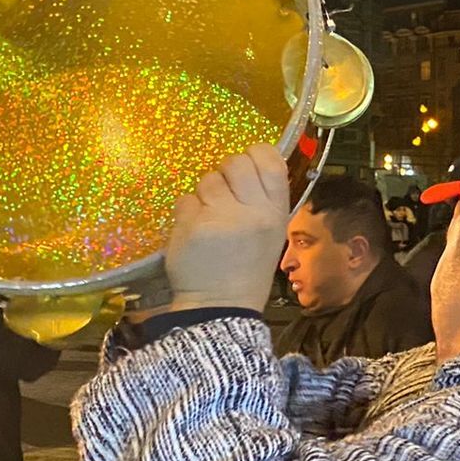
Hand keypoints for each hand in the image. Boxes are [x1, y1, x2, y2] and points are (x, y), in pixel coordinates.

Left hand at [158, 147, 290, 316]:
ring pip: (207, 179)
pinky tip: (195, 232)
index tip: (248, 168)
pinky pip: (185, 200)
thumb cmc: (248, 267)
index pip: (269, 160)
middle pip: (235, 162)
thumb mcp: (271, 233)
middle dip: (226, 173)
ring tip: (210, 219)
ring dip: (205, 194)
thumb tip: (248, 163)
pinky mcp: (190, 226)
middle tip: (225, 195)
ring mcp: (219, 217)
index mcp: (275, 212)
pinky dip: (187, 212)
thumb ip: (262, 200)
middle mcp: (251, 212)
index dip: (255, 155)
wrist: (221, 305)